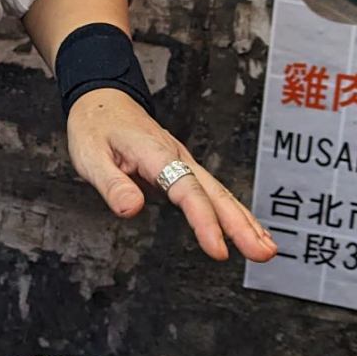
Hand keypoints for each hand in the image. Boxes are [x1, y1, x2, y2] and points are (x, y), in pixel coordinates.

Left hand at [67, 89, 277, 262]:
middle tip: (263, 254)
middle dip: (241, 226)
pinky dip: (233, 212)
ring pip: (220, 193)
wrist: (102, 101)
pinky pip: (213, 193)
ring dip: (245, 222)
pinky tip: (248, 231)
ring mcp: (184, 162)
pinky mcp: (184, 169)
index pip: (187, 191)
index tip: (218, 249)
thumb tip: (131, 209)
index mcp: (155, 154)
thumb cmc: (95, 128)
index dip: (204, 221)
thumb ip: (112, 185)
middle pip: (215, 193)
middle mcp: (177, 157)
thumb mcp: (90, 157)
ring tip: (266, 250)